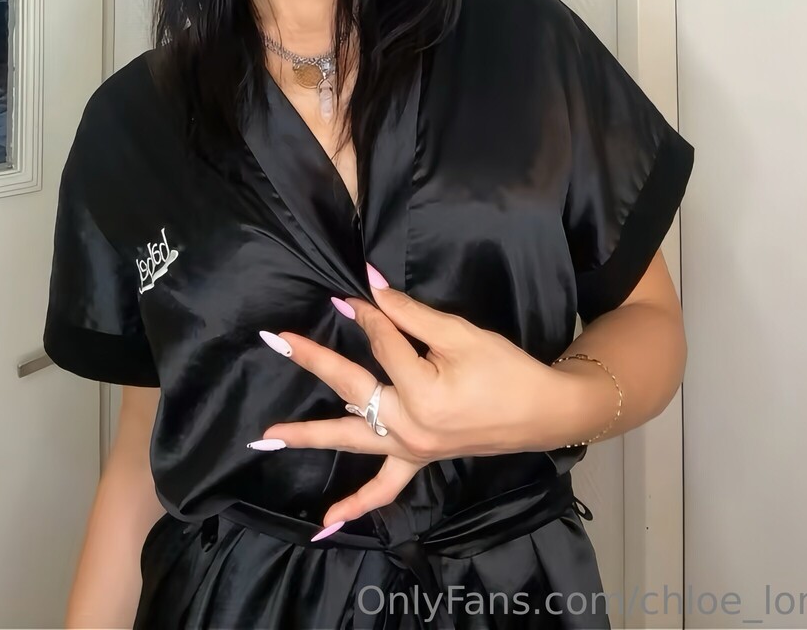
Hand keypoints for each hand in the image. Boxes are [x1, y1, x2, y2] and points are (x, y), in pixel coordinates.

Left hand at [254, 266, 579, 527]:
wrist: (540, 412)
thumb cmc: (504, 369)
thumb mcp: (460, 334)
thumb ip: (409, 314)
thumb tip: (369, 285)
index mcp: (421, 394)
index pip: (381, 343)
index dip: (367, 312)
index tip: (349, 291)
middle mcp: (409, 427)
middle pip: (351, 387)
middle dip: (313, 360)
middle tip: (277, 340)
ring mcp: (411, 449)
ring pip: (351, 439)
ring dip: (308, 435)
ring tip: (266, 436)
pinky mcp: (418, 460)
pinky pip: (384, 488)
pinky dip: (356, 504)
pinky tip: (325, 521)